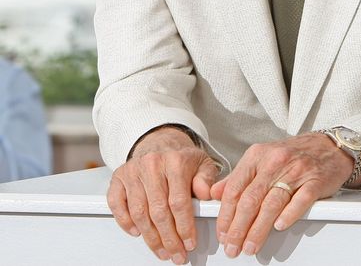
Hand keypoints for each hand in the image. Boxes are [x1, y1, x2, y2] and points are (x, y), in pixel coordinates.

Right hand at [106, 126, 218, 263]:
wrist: (161, 142)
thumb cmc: (183, 158)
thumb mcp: (203, 164)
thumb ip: (208, 179)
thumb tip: (207, 195)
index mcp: (176, 161)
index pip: (179, 202)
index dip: (184, 227)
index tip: (189, 243)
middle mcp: (153, 165)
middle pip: (158, 211)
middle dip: (168, 238)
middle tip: (176, 254)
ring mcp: (133, 171)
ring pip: (139, 212)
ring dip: (150, 237)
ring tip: (161, 250)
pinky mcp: (119, 177)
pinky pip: (116, 204)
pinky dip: (125, 222)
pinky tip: (137, 233)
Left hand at [210, 133, 360, 257]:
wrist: (330, 146)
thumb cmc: (295, 154)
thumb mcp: (262, 158)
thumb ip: (238, 176)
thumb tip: (214, 194)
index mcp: (258, 155)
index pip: (234, 189)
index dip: (225, 215)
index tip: (222, 233)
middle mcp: (275, 161)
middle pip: (250, 200)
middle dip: (238, 228)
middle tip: (232, 246)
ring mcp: (297, 170)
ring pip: (272, 204)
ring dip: (258, 230)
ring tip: (250, 246)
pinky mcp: (315, 180)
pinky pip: (300, 200)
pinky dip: (288, 215)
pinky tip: (279, 227)